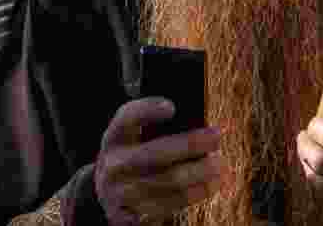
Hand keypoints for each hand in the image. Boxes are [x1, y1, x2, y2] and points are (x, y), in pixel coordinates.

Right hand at [94, 98, 227, 225]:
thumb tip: (195, 120)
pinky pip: (168, 206)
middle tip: (216, 137)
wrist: (103, 197)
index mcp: (114, 138)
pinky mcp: (130, 216)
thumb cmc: (129, 158)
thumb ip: (151, 125)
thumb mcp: (130, 137)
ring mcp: (120, 193)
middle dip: (190, 144)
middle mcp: (114, 165)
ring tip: (220, 164)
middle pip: (155, 153)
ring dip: (200, 172)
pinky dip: (194, 195)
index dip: (147, 111)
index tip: (171, 107)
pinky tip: (210, 185)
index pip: (126, 119)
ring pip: (168, 182)